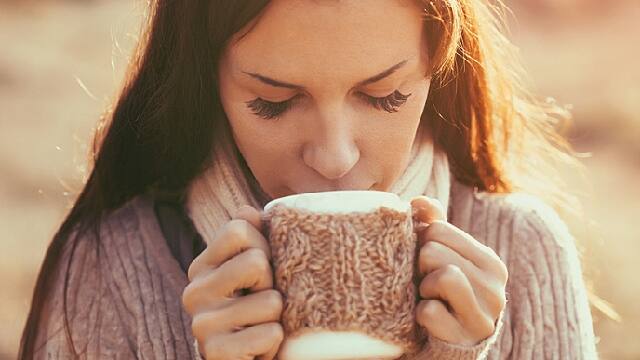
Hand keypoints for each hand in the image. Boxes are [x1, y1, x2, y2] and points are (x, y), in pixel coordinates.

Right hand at [182, 205, 283, 359]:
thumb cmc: (256, 312)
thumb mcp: (254, 272)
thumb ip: (252, 238)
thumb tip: (247, 210)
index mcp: (202, 266)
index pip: (239, 229)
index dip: (264, 246)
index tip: (262, 271)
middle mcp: (194, 292)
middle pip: (256, 261)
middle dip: (273, 283)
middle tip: (264, 302)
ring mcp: (201, 325)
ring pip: (271, 301)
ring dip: (277, 317)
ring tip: (261, 326)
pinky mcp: (215, 353)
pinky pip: (271, 334)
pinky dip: (274, 342)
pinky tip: (259, 347)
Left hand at [411, 196, 507, 345]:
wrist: (449, 344)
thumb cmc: (442, 293)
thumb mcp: (442, 257)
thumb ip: (433, 224)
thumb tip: (419, 201)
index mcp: (490, 262)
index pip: (438, 229)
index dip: (423, 244)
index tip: (429, 263)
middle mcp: (495, 288)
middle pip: (434, 251)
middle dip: (421, 266)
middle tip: (428, 284)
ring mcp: (483, 315)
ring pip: (441, 277)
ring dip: (424, 289)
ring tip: (431, 298)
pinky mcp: (464, 338)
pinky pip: (429, 311)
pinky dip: (421, 315)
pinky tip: (430, 320)